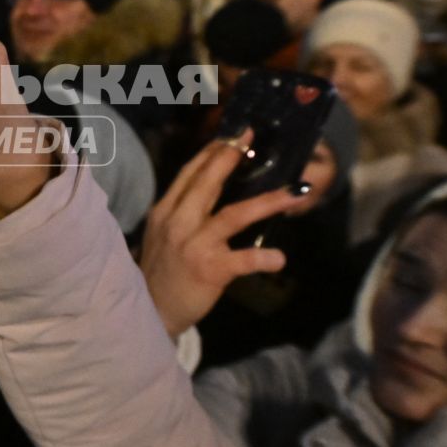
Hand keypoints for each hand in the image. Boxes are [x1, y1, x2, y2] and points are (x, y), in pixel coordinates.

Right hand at [136, 133, 296, 337]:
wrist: (151, 312)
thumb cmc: (162, 272)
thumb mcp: (165, 234)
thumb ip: (184, 211)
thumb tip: (213, 186)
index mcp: (166, 211)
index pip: (189, 173)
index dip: (212, 152)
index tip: (233, 134)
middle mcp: (178, 222)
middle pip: (207, 183)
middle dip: (230, 157)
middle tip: (251, 138)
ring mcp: (194, 245)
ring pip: (234, 215)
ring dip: (267, 202)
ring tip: (296, 193)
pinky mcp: (209, 270)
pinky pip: (242, 260)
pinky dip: (262, 258)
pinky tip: (280, 258)